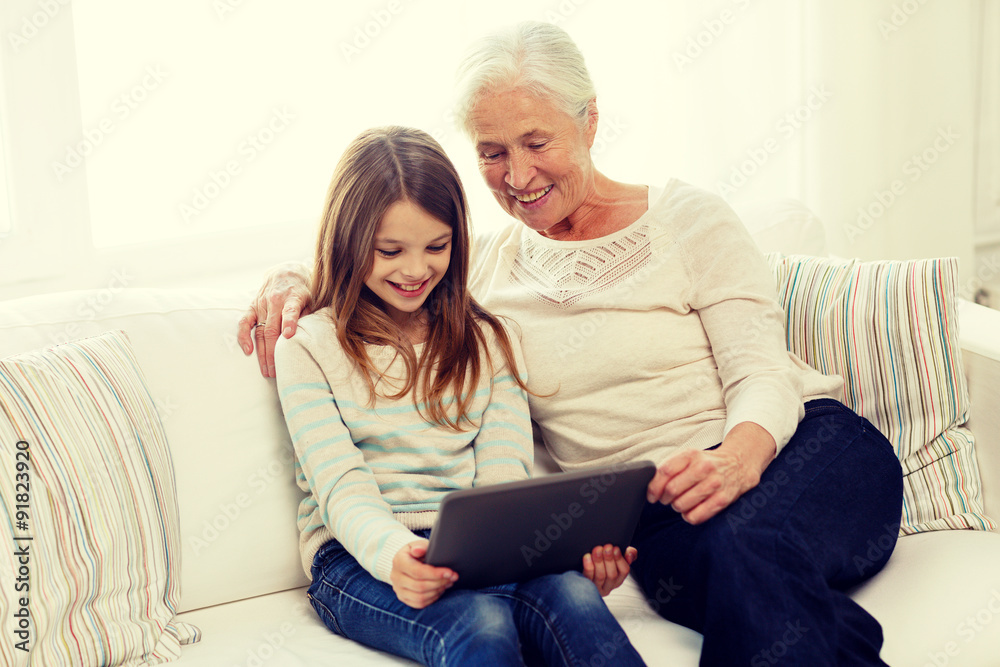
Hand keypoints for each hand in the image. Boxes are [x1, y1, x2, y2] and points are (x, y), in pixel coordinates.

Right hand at [236, 261, 312, 377]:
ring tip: (267, 370)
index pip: (291, 311)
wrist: (287, 271)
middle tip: (277, 372)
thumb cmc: (304, 289)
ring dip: (263, 352)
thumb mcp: (313, 298)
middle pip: (273, 329)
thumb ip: (309, 315)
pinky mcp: (253, 306)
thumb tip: (308, 334)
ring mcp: (262, 304)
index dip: (290, 323)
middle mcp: (275, 301)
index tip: (289, 336)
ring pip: (260, 331)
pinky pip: (245, 322)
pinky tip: (248, 351)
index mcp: (293, 297)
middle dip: (274, 353)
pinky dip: (244, 336)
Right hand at [390, 540, 457, 608]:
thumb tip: (418, 550)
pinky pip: (419, 604)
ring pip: (420, 597)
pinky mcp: (403, 598)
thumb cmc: (417, 551)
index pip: (418, 572)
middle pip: (420, 586)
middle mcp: (395, 577)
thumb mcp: (419, 544)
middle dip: (440, 583)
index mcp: (399, 561)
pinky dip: (432, 598)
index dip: (435, 574)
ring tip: (448, 583)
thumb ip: (421, 546)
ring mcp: (398, 589)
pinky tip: (440, 590)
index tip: (450, 572)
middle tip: (453, 578)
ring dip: (437, 591)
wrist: (408, 560)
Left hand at [582, 543, 636, 596]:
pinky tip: (587, 557)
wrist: (579, 570)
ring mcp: (597, 588)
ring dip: (599, 561)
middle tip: (607, 547)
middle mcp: (609, 586)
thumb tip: (630, 552)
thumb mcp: (615, 557)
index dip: (620, 559)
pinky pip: (588, 578)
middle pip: (612, 574)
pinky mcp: (585, 587)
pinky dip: (588, 567)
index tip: (616, 548)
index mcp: (618, 578)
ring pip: (600, 576)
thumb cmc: (601, 561)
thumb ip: (627, 553)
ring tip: (597, 550)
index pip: (624, 570)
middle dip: (609, 559)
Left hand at [646, 422, 775, 524]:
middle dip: (665, 499)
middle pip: (672, 490)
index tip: (651, 496)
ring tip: (681, 502)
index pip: (665, 471)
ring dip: (677, 507)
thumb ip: (669, 467)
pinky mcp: (723, 499)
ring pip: (682, 504)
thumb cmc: (705, 463)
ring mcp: (714, 483)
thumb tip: (651, 486)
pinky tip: (691, 510)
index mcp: (691, 455)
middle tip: (667, 499)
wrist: (738, 464)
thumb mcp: (688, 457)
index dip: (654, 487)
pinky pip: (696, 516)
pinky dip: (689, 516)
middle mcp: (704, 468)